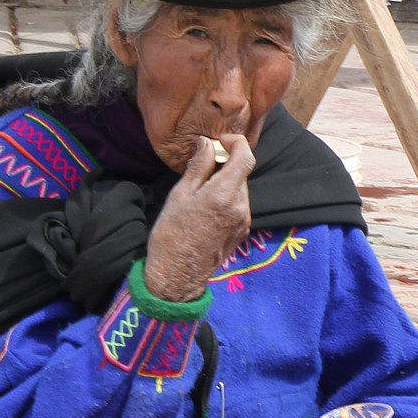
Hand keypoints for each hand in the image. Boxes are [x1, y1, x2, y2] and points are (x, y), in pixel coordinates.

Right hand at [142, 134, 251, 301]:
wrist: (176, 276)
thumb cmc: (171, 234)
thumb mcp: (180, 195)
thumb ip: (198, 166)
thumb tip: (207, 143)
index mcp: (224, 195)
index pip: (245, 157)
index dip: (236, 143)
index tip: (221, 141)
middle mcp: (241, 207)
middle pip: (242, 173)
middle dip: (226, 164)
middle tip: (203, 166)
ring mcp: (244, 221)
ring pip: (241, 190)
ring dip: (226, 183)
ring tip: (201, 191)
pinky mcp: (242, 232)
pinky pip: (239, 206)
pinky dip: (228, 199)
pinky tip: (208, 209)